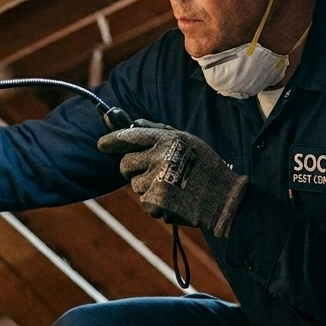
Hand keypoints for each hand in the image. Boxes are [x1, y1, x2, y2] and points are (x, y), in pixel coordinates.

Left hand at [97, 125, 247, 236]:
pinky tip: (173, 199)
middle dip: (132, 169)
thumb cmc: (205, 166)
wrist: (224, 197)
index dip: (112, 140)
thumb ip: (158, 131)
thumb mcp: (186, 140)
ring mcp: (156, 179)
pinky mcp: (156, 200)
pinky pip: (144, 201)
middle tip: (151, 171)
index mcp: (166, 139)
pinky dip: (154, 203)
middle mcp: (159, 156)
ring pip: (134, 184)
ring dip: (147, 186)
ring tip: (171, 186)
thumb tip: (133, 123)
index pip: (129, 136)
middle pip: (125, 164)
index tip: (102, 144)